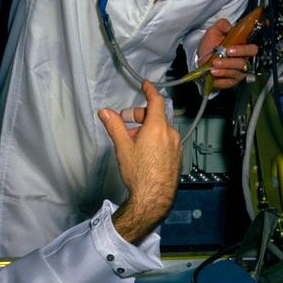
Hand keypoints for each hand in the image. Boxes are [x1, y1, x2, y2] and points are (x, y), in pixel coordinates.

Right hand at [98, 82, 181, 242]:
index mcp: (158, 127)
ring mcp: (176, 146)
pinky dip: (155, 140)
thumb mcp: (122, 147)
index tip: (145, 84)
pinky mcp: (177, 157)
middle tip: (125, 124)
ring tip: (132, 142)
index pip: (156, 101)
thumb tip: (104, 111)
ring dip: (147, 130)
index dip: (150, 91)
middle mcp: (171, 133)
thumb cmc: (138, 172)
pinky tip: (144, 153)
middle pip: (156, 116)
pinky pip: (166, 141)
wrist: (153, 198)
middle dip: (139, 116)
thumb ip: (114, 126)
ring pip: (161, 130)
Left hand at [197, 18, 258, 89]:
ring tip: (214, 64)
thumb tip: (230, 27)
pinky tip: (214, 72)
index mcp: (242, 47)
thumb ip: (222, 25)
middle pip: (245, 62)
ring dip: (224, 67)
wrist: (201, 58)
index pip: (252, 49)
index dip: (243, 50)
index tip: (229, 49)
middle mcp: (243, 60)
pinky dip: (221, 76)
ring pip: (237, 72)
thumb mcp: (214, 31)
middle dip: (232, 61)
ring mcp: (238, 71)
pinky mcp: (232, 80)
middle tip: (220, 58)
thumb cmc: (210, 45)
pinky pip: (229, 80)